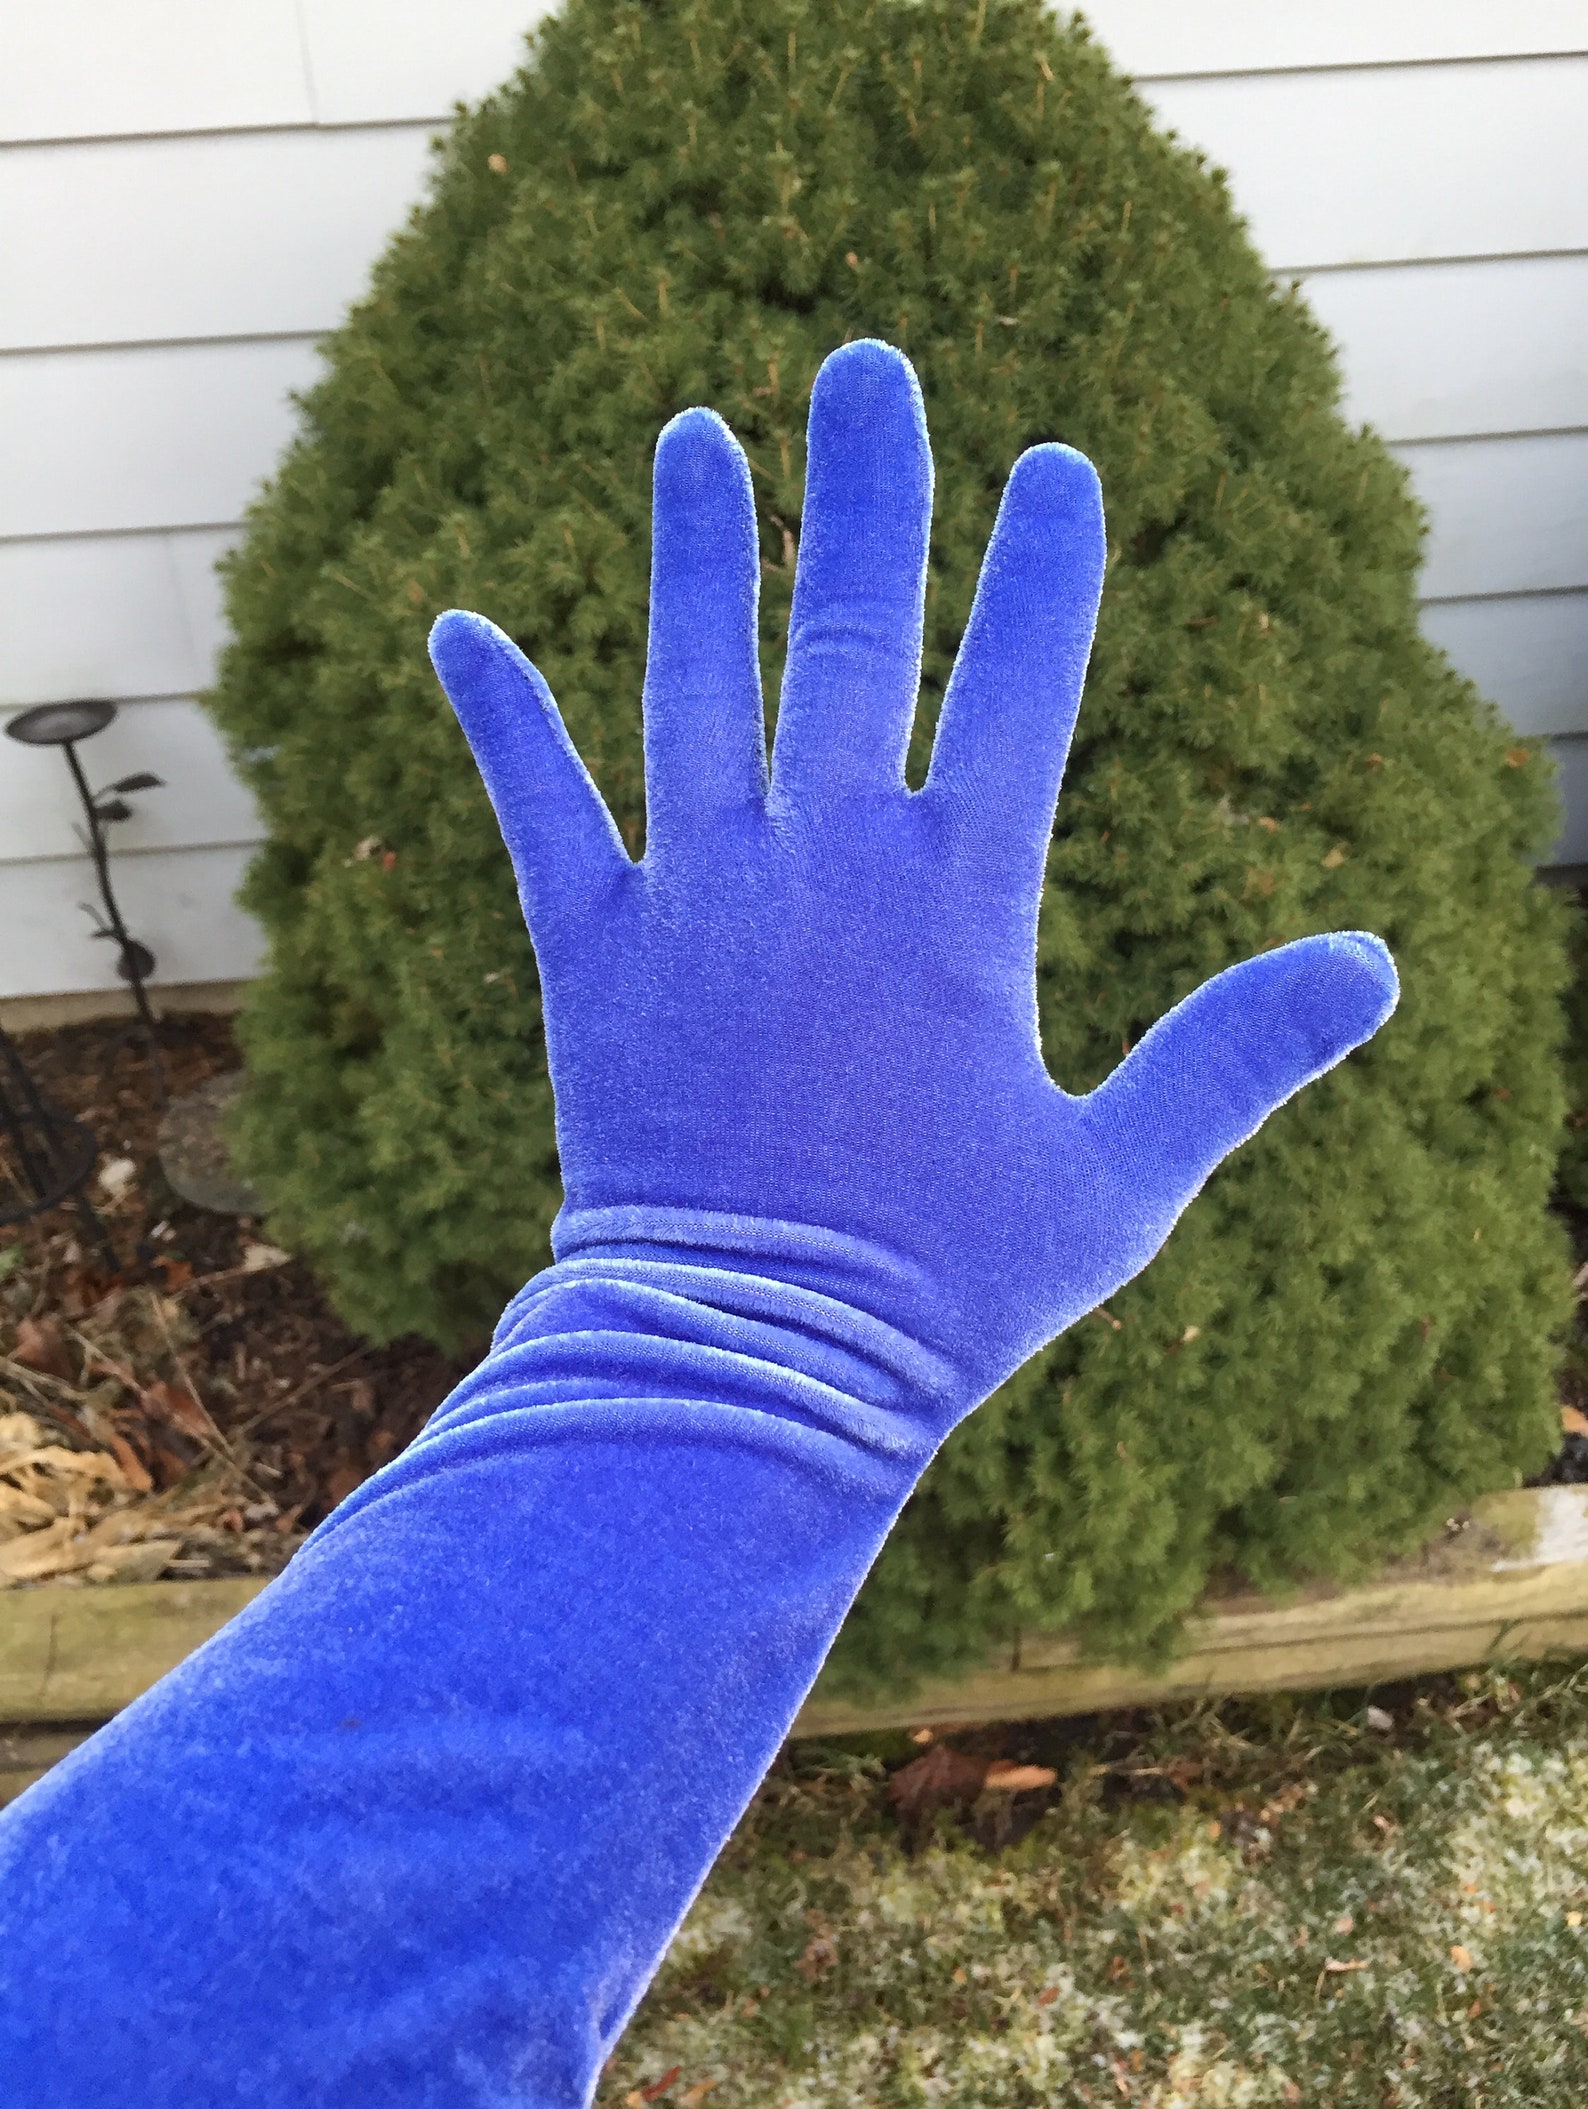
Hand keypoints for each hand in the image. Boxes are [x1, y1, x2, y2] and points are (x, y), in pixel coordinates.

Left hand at [430, 340, 1395, 1430]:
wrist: (744, 1376)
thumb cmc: (943, 1292)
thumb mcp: (1120, 1182)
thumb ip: (1237, 1056)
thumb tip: (1377, 961)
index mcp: (961, 905)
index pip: (1020, 688)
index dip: (1045, 570)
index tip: (1058, 466)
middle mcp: (823, 868)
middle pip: (856, 636)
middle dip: (873, 495)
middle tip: (874, 368)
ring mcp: (696, 901)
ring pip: (694, 684)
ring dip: (695, 552)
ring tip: (693, 434)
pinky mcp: (588, 959)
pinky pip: (539, 812)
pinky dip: (500, 720)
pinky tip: (454, 628)